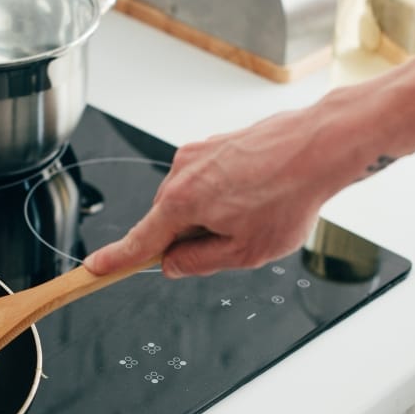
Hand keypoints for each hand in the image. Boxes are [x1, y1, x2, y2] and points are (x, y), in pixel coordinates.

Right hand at [84, 100, 370, 277]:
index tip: (94, 270)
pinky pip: (208, 180)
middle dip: (192, 237)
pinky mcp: (216, 144)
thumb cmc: (289, 196)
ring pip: (191, 201)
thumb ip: (199, 262)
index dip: (115, 260)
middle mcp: (181, 172)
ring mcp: (198, 153)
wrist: (320, 146)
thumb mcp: (244, 252)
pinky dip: (227, 194)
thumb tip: (173, 264)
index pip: (139, 241)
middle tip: (238, 239)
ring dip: (214, 214)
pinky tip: (260, 194)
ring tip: (258, 211)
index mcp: (181, 203)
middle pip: (169, 221)